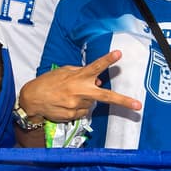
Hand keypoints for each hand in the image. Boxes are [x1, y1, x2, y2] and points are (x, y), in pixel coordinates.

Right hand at [16, 51, 141, 122]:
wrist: (32, 100)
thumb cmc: (48, 83)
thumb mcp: (64, 72)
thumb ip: (82, 74)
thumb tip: (99, 81)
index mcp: (78, 77)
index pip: (95, 67)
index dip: (107, 60)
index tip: (119, 54)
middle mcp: (80, 91)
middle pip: (105, 96)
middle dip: (123, 101)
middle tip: (138, 105)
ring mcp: (77, 105)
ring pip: (91, 104)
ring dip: (86, 100)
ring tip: (69, 97)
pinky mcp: (73, 116)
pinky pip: (83, 112)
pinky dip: (78, 108)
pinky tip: (66, 104)